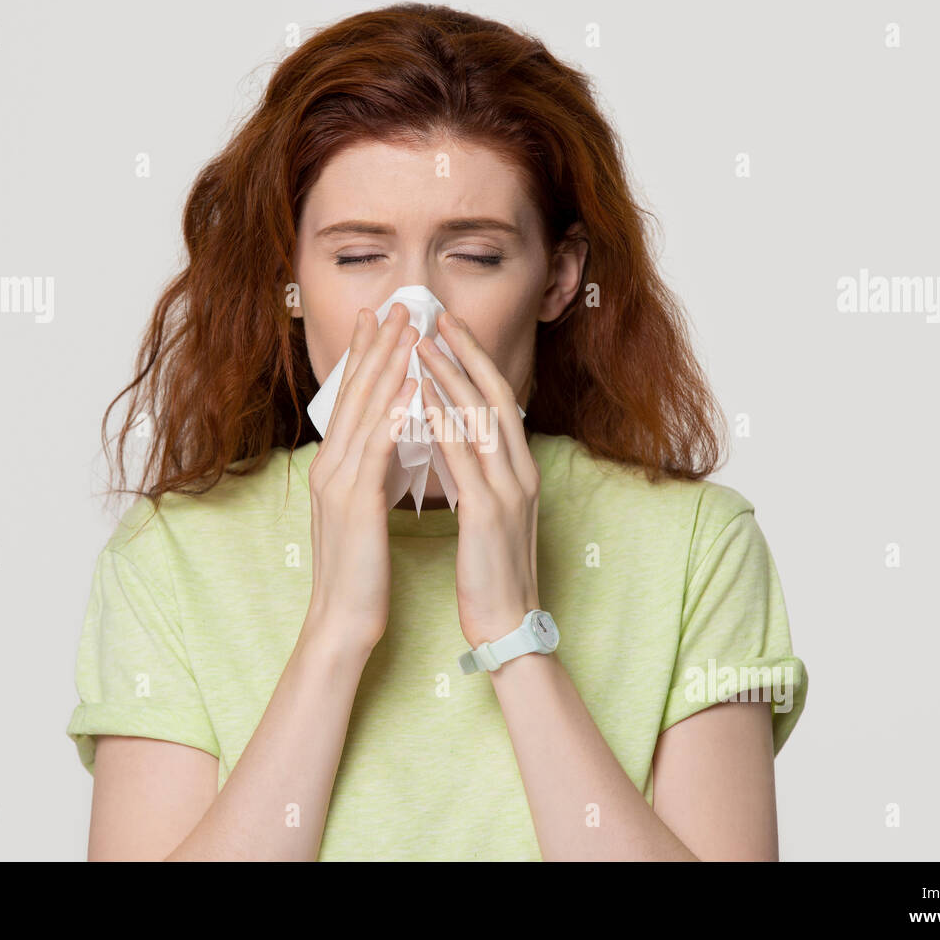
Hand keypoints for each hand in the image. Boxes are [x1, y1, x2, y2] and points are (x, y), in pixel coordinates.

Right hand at [303, 303, 418, 657]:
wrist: (342, 620)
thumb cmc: (360, 571)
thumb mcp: (363, 511)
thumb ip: (371, 473)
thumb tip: (391, 440)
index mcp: (334, 467)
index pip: (353, 400)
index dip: (368, 356)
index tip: (384, 319)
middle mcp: (330, 466)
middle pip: (356, 394)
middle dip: (379, 347)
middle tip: (400, 306)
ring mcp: (339, 483)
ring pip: (364, 413)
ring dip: (387, 368)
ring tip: (409, 332)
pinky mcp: (355, 505)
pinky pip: (375, 451)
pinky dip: (391, 417)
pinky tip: (409, 391)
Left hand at [416, 309, 540, 648]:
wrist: (507, 624)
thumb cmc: (490, 570)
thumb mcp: (487, 511)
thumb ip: (476, 472)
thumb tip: (452, 436)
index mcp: (519, 470)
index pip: (498, 401)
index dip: (473, 361)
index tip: (446, 329)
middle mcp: (520, 472)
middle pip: (495, 396)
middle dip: (465, 352)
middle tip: (435, 316)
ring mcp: (509, 491)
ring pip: (481, 420)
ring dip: (449, 378)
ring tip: (419, 345)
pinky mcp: (489, 514)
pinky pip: (465, 459)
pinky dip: (442, 424)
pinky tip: (420, 402)